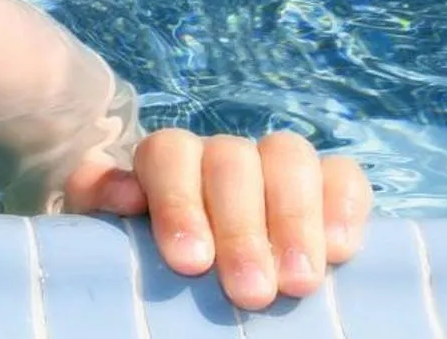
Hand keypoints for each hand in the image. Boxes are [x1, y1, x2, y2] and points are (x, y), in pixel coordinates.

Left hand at [66, 129, 371, 310]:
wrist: (189, 267)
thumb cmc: (147, 257)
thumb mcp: (110, 232)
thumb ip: (102, 201)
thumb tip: (124, 194)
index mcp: (166, 161)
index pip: (169, 154)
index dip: (179, 202)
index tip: (190, 263)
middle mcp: (221, 154)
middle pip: (233, 161)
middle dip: (243, 229)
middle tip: (251, 293)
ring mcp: (275, 164)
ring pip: (289, 158)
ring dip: (295, 220)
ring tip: (299, 283)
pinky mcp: (326, 185)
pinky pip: (343, 175)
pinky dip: (344, 206)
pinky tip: (340, 250)